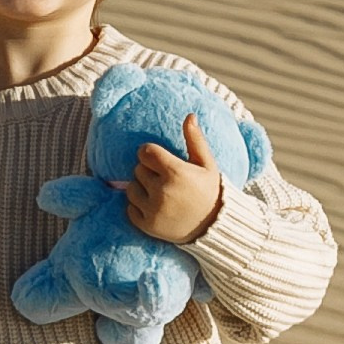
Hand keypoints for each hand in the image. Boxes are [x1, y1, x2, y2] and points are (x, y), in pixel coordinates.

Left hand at [125, 114, 223, 244]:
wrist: (214, 227)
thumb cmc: (210, 191)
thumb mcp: (207, 164)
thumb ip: (195, 140)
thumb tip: (190, 116)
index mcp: (175, 172)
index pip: (145, 152)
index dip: (150, 154)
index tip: (158, 159)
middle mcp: (162, 191)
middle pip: (138, 170)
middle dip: (148, 172)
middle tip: (165, 180)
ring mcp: (153, 210)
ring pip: (131, 189)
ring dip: (141, 189)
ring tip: (160, 193)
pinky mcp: (147, 226)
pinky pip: (129, 209)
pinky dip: (138, 207)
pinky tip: (155, 207)